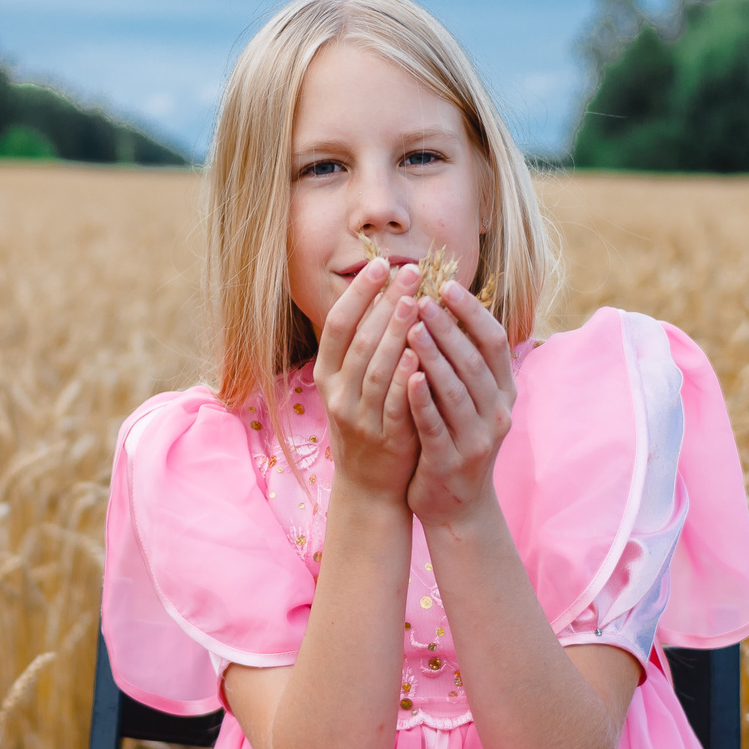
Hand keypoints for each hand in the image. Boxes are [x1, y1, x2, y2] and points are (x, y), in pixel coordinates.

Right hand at [314, 259, 423, 499]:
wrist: (369, 485)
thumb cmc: (368, 422)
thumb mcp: (353, 384)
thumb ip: (365, 345)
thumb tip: (387, 291)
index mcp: (328, 374)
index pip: (338, 324)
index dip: (358, 293)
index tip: (380, 264)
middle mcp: (337, 394)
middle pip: (359, 340)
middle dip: (385, 302)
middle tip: (410, 271)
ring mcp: (359, 417)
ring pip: (375, 368)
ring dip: (395, 333)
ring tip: (416, 301)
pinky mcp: (385, 438)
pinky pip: (394, 402)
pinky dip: (406, 377)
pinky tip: (420, 353)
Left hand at [403, 281, 515, 527]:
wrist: (457, 506)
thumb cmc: (456, 439)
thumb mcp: (471, 399)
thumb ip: (463, 361)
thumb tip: (444, 304)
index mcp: (503, 391)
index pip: (495, 341)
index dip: (473, 311)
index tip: (446, 284)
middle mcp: (497, 412)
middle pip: (475, 361)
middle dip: (448, 327)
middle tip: (421, 297)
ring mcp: (477, 439)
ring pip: (457, 391)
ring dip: (435, 357)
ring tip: (411, 327)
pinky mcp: (451, 461)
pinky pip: (436, 426)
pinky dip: (423, 400)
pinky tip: (408, 377)